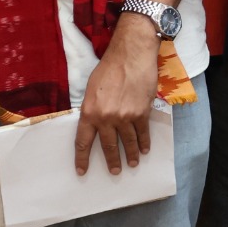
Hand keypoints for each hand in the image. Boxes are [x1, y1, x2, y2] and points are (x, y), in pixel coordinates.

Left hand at [76, 18, 159, 175]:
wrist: (131, 55)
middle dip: (112, 161)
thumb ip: (92, 108)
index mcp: (89, 112)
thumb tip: (95, 122)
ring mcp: (125, 117)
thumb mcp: (91, 89)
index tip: (82, 171)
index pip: (83, 142)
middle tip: (115, 171)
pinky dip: (144, 142)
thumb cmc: (109, 68)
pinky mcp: (141, 113)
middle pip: (108, 146)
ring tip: (132, 163)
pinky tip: (145, 149)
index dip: (82, 158)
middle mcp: (106, 118)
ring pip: (128, 142)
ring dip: (130, 155)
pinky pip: (142, 133)